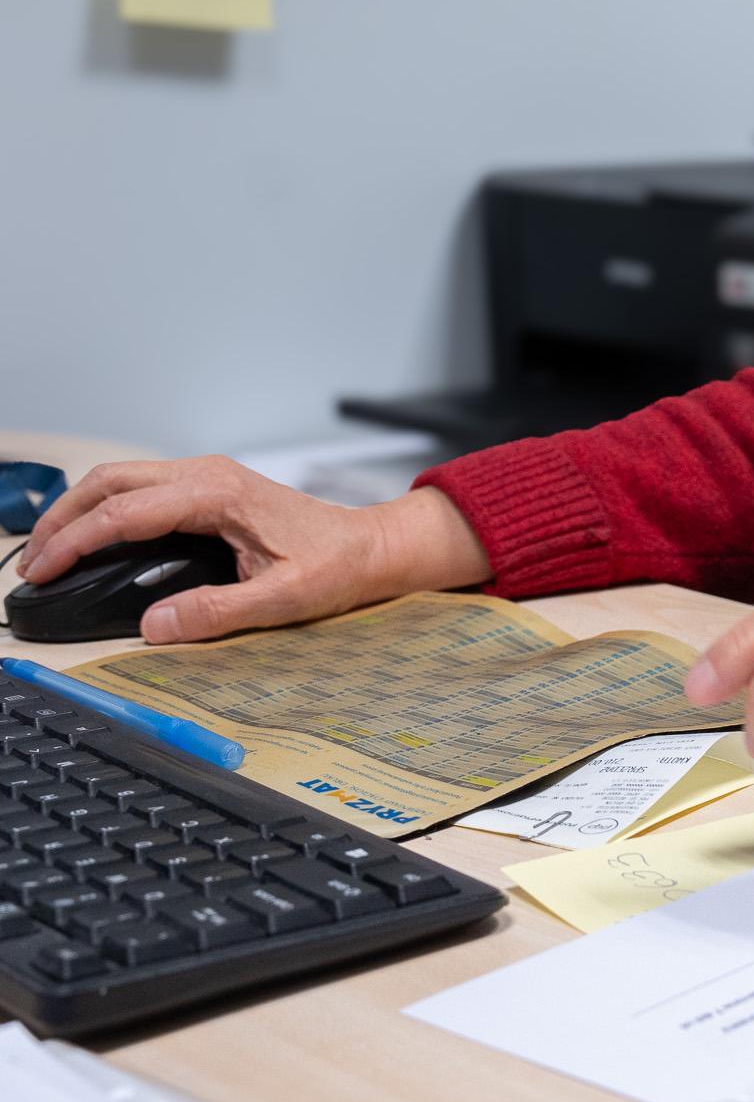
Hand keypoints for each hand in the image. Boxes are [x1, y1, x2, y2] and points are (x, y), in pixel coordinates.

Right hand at [15, 458, 489, 643]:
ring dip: (79, 510)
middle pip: (111, 482)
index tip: (43, 571)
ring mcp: (209, 477)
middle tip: (32, 563)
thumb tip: (154, 626)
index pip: (125, 511)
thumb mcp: (282, 598)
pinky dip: (105, 509)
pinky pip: (142, 488)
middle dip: (62, 518)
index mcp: (219, 494)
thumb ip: (216, 612)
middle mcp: (209, 475)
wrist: (372, 546)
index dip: (76, 541)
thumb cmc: (337, 565)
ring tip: (49, 553)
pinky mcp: (210, 488)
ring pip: (122, 479)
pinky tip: (91, 538)